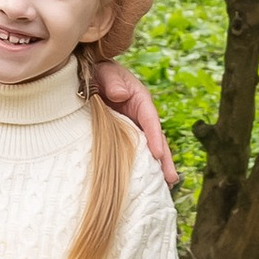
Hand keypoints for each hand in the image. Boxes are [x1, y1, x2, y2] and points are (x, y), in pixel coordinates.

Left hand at [95, 60, 177, 187]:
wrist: (87, 75)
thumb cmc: (98, 70)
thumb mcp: (106, 71)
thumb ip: (113, 80)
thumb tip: (120, 94)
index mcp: (140, 100)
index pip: (150, 119)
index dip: (155, 136)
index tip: (158, 154)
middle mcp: (139, 116)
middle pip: (155, 139)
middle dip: (164, 159)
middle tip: (171, 179)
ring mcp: (131, 127)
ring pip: (146, 148)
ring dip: (156, 167)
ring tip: (164, 188)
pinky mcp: (121, 135)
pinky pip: (132, 151)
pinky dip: (138, 165)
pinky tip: (140, 182)